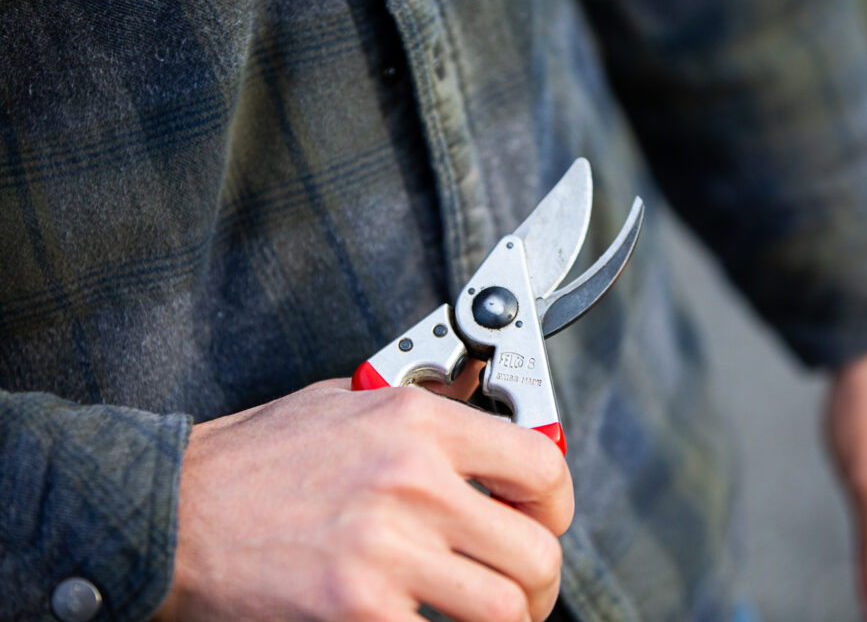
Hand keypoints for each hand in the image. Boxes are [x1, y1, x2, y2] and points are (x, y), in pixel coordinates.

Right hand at [153, 378, 572, 620]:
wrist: (171, 510)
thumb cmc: (252, 459)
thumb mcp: (346, 402)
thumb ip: (421, 410)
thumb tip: (480, 416)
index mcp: (416, 422)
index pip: (540, 465)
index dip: (558, 504)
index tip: (546, 520)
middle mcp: (412, 480)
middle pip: (535, 550)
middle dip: (540, 582)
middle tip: (523, 589)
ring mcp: (387, 548)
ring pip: (504, 608)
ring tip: (489, 617)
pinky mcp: (358, 608)